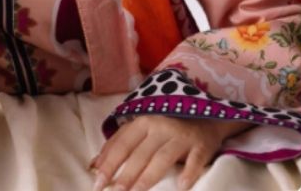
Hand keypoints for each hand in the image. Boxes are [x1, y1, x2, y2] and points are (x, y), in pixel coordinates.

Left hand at [89, 114, 253, 190]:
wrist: (207, 116)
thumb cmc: (168, 127)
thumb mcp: (143, 130)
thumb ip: (121, 144)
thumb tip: (93, 166)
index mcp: (144, 121)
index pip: (122, 143)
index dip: (109, 162)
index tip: (96, 182)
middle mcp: (161, 126)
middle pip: (140, 154)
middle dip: (125, 175)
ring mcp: (182, 136)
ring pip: (162, 159)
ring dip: (147, 178)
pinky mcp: (201, 145)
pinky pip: (195, 160)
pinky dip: (188, 173)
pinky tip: (181, 187)